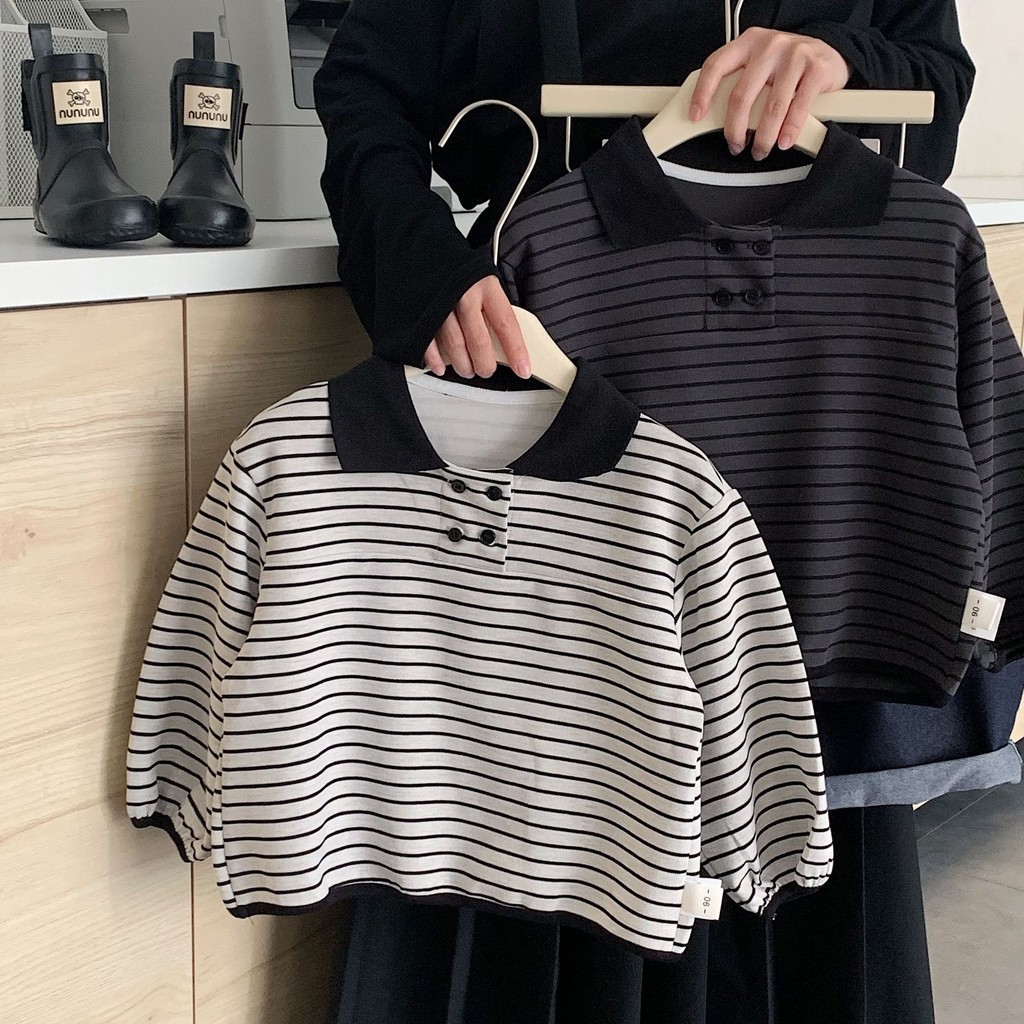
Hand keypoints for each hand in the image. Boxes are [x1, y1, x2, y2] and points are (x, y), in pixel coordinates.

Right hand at [423, 275, 530, 378]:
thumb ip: (493, 305)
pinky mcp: (419, 312)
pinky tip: (441, 367)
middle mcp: (463, 294)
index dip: (516, 350)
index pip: (506, 323)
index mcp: (485, 285)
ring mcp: (439, 304)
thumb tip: (507, 340)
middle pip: (479, 341)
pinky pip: (429, 343)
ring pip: (455, 347)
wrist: (420, 247)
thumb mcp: (483, 278)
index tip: (523, 369)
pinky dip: (436, 360)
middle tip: (487, 370)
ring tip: (467, 369)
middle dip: (485, 365)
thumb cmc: (457, 267)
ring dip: (463, 366)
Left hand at [690, 27, 850, 160]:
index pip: (716, 65)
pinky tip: (784, 141)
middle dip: (735, 129)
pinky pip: (798, 106)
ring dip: (763, 137)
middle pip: (742, 95)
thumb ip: (739, 82)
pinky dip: (790, 130)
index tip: (696, 115)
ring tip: (760, 149)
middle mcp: (769, 46)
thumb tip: (715, 117)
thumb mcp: (758, 65)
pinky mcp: (817, 68)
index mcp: (748, 43)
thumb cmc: (786, 65)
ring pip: (771, 107)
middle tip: (736, 145)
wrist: (828, 54)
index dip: (702, 93)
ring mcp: (794, 55)